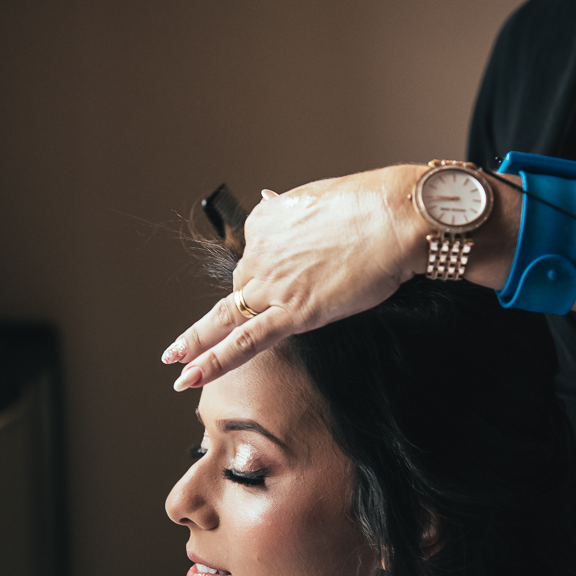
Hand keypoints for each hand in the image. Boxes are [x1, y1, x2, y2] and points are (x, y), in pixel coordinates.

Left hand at [164, 165, 425, 387]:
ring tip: (177, 367)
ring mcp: (274, 283)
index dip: (263, 274)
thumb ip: (288, 208)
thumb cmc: (373, 206)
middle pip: (234, 293)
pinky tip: (192, 377)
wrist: (398, 216)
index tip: (273, 283)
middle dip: (213, 323)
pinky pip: (244, 342)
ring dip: (196, 347)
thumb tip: (266, 198)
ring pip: (224, 321)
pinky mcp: (294, 311)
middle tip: (181, 348)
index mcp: (266, 221)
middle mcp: (262, 252)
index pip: (253, 257)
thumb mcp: (317, 197)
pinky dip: (214, 362)